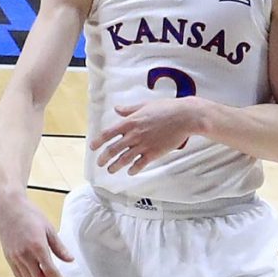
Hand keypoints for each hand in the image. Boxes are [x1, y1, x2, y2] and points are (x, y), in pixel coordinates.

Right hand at [0, 191, 72, 276]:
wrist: (9, 208)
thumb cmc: (30, 215)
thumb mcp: (49, 229)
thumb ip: (59, 247)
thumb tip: (70, 260)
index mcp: (37, 246)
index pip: (51, 272)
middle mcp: (25, 254)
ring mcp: (15, 257)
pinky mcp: (8, 257)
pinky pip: (19, 275)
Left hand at [90, 95, 204, 175]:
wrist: (185, 117)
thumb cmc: (166, 108)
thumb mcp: (144, 105)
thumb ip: (129, 110)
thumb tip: (117, 109)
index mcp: (130, 122)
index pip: (108, 133)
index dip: (98, 141)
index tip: (92, 147)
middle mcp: (134, 134)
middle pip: (113, 149)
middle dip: (104, 158)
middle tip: (100, 163)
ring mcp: (144, 145)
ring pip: (124, 159)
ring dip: (115, 166)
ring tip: (111, 170)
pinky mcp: (154, 153)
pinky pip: (140, 164)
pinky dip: (133, 169)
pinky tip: (130, 172)